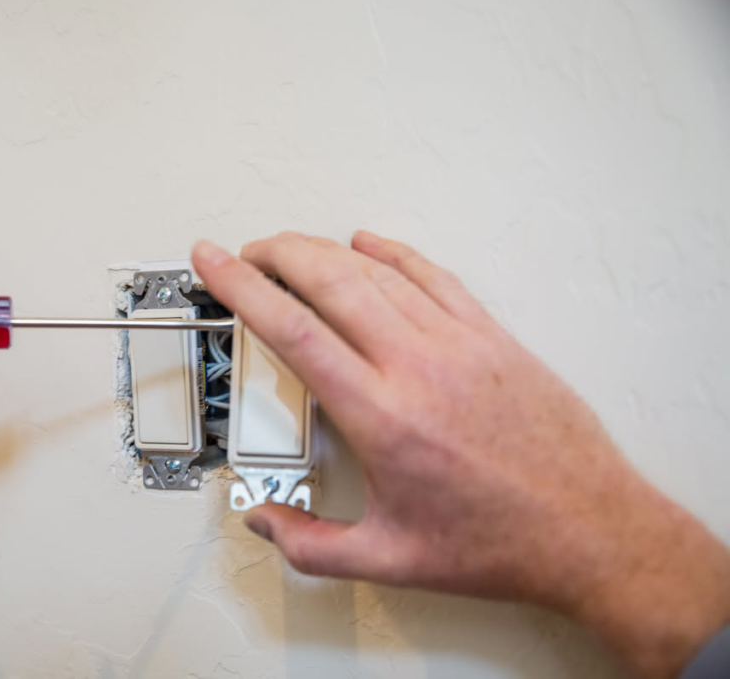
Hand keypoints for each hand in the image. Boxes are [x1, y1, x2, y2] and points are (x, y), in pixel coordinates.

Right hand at [192, 231, 729, 677]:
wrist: (590, 529)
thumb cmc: (501, 541)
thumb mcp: (391, 560)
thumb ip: (311, 545)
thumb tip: (265, 520)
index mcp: (382, 417)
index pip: (293, 329)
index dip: (242, 287)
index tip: (215, 263)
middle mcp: (418, 367)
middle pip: (329, 281)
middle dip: (276, 254)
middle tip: (246, 253)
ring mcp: (459, 344)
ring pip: (377, 271)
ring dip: (324, 250)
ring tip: (293, 249)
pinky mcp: (492, 338)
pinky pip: (433, 275)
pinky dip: (394, 252)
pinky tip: (372, 244)